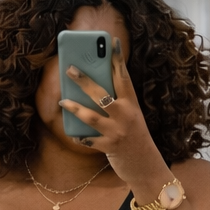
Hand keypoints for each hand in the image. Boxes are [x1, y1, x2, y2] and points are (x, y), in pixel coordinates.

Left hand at [59, 39, 170, 199]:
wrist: (146, 166)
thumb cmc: (134, 138)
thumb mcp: (130, 117)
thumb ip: (116, 104)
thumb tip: (91, 90)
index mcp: (132, 104)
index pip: (123, 77)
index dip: (117, 60)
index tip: (112, 43)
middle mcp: (125, 115)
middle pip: (102, 93)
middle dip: (84, 80)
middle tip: (70, 69)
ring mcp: (117, 131)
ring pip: (92, 116)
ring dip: (75, 108)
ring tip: (62, 100)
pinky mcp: (109, 147)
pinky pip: (89, 140)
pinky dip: (79, 137)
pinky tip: (71, 132)